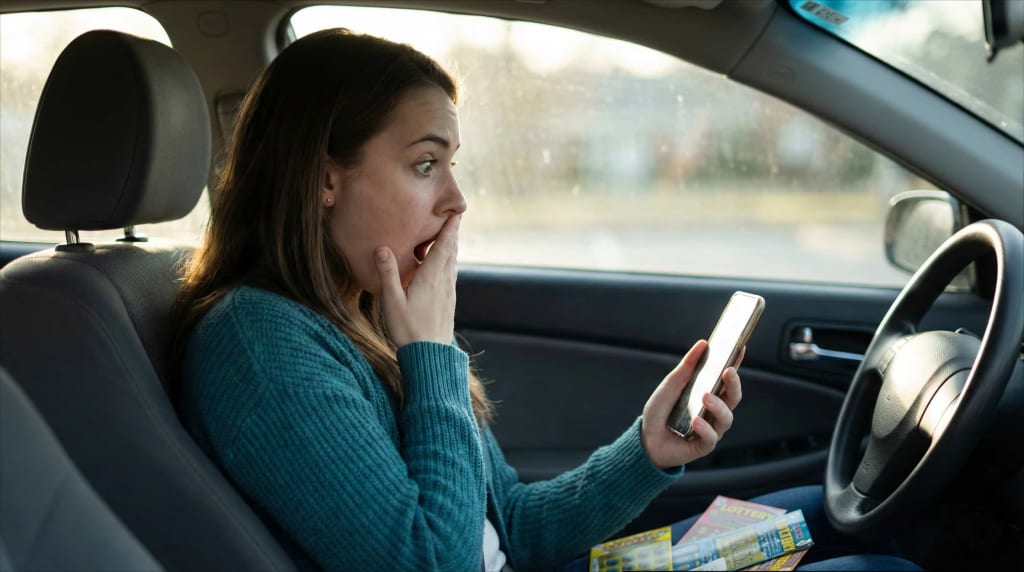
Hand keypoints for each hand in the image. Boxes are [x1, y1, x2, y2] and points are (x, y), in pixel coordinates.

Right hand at [375, 214, 460, 346]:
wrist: (429, 356)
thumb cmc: (408, 330)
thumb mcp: (392, 301)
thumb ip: (388, 273)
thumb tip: (381, 248)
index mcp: (430, 278)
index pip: (443, 247)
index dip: (450, 229)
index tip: (457, 213)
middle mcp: (443, 283)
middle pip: (451, 252)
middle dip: (452, 234)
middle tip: (455, 218)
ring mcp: (448, 293)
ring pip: (453, 264)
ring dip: (452, 248)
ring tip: (450, 237)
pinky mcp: (448, 303)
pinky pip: (451, 276)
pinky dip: (450, 263)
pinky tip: (445, 267)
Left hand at [640, 340, 743, 470]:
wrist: (646, 439)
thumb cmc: (660, 411)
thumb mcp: (671, 385)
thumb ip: (687, 366)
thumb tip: (703, 344)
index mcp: (709, 393)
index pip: (726, 377)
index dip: (735, 363)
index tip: (740, 348)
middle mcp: (714, 411)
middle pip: (733, 397)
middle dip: (733, 384)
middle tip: (727, 372)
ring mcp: (712, 428)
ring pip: (726, 417)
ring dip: (718, 406)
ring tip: (705, 397)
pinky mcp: (704, 445)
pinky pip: (712, 437)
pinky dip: (705, 428)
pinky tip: (696, 421)